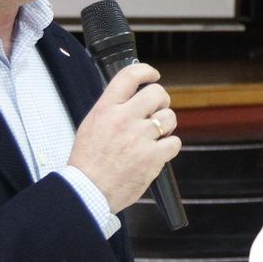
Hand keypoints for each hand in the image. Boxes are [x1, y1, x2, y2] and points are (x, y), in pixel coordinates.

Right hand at [68, 63, 180, 213]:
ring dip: (166, 125)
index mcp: (106, 109)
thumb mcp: (91, 125)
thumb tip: (132, 97)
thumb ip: (111, 109)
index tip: (153, 75)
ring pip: (169, 117)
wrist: (88, 191)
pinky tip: (158, 151)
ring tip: (156, 135)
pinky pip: (174, 142)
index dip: (146, 71)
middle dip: (162, 101)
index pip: (129, 76)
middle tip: (157, 110)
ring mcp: (140, 138)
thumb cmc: (88, 162)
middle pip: (157, 93)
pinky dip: (170, 146)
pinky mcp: (153, 157)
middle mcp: (124, 119)